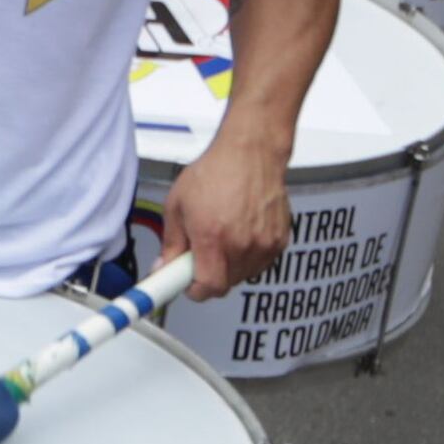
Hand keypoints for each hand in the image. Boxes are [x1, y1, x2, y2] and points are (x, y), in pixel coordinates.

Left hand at [163, 131, 291, 300]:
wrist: (251, 153)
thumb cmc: (216, 172)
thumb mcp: (177, 205)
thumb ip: (171, 242)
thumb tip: (164, 267)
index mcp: (213, 237)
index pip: (208, 287)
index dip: (194, 291)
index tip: (186, 286)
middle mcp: (242, 244)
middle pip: (224, 283)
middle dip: (208, 274)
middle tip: (200, 253)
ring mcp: (264, 244)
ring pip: (243, 275)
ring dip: (229, 266)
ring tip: (222, 236)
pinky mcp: (280, 240)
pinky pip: (260, 263)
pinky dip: (248, 256)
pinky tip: (240, 232)